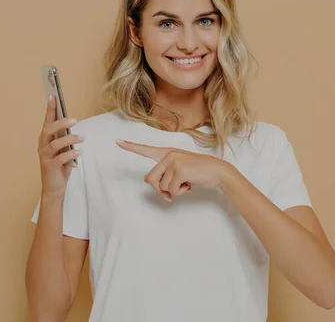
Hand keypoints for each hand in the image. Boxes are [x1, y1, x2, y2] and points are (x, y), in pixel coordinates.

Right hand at [37, 95, 84, 197]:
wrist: (54, 188)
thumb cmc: (59, 166)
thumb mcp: (63, 149)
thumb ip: (65, 138)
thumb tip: (71, 123)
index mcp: (45, 140)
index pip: (47, 121)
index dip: (50, 109)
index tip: (53, 96)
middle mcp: (43, 146)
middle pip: (48, 130)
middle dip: (61, 122)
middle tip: (74, 120)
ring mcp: (45, 157)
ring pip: (55, 143)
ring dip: (70, 139)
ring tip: (82, 138)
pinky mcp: (50, 166)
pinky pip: (61, 158)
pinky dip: (71, 153)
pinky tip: (79, 152)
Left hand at [115, 139, 229, 200]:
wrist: (217, 171)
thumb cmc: (198, 172)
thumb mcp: (178, 172)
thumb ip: (163, 174)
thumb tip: (147, 180)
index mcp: (167, 153)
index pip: (146, 149)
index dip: (130, 146)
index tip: (117, 141)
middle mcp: (168, 154)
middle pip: (151, 179)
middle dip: (160, 190)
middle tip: (173, 192)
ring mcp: (173, 161)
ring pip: (161, 186)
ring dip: (172, 191)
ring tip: (185, 185)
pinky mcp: (179, 169)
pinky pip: (171, 190)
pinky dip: (179, 192)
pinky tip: (189, 186)